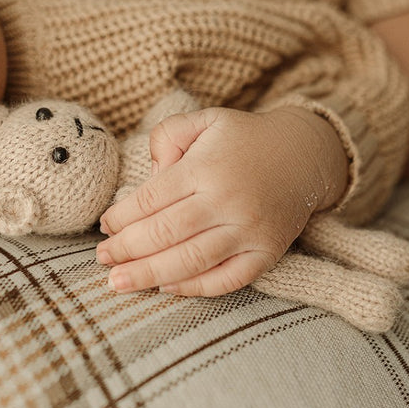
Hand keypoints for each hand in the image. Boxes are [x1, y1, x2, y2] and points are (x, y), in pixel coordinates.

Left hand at [96, 106, 347, 296]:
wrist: (306, 154)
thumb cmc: (244, 138)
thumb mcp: (205, 119)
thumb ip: (167, 136)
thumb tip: (148, 176)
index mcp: (205, 167)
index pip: (151, 199)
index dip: (121, 217)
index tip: (105, 226)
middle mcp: (227, 201)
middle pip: (164, 234)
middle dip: (126, 250)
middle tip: (102, 260)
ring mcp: (249, 231)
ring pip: (190, 261)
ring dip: (149, 275)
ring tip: (119, 282)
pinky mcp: (267, 253)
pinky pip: (226, 279)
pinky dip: (195, 288)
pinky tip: (166, 287)